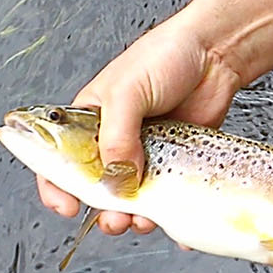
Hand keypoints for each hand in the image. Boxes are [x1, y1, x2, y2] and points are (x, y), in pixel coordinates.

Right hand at [34, 0, 272, 234]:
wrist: (215, 55)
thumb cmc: (164, 57)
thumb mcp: (128, 92)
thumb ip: (116, 136)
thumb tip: (116, 178)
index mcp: (88, 121)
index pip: (59, 160)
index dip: (57, 187)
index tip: (68, 206)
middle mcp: (113, 141)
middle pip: (96, 188)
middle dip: (102, 210)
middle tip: (115, 218)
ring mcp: (144, 154)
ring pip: (131, 197)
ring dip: (133, 215)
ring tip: (143, 217)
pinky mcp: (173, 162)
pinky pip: (165, 194)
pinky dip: (166, 212)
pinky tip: (171, 217)